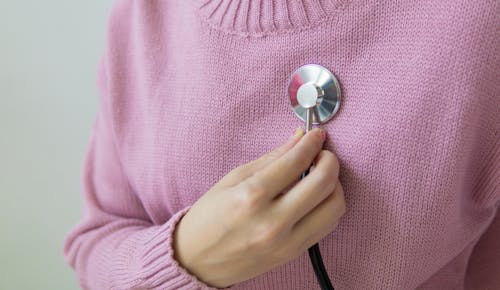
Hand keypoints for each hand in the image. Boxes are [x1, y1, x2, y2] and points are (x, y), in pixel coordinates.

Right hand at [173, 127, 345, 287]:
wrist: (197, 260)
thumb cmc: (209, 217)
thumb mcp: (233, 179)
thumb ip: (271, 158)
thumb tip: (299, 138)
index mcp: (250, 197)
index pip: (296, 162)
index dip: (311, 142)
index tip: (316, 134)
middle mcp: (272, 222)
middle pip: (324, 183)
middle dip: (329, 160)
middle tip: (322, 153)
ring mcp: (286, 242)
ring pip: (334, 206)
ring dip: (334, 184)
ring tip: (320, 176)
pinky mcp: (294, 253)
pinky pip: (328, 225)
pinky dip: (328, 205)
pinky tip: (315, 196)